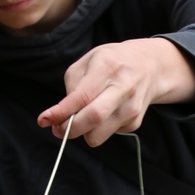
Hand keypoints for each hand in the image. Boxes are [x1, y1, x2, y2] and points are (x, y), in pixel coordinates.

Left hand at [38, 38, 194, 145]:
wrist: (150, 66)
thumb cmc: (113, 61)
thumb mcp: (89, 60)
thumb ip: (73, 84)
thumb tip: (61, 113)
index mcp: (108, 67)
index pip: (82, 96)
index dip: (61, 112)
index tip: (44, 120)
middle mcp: (123, 87)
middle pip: (93, 118)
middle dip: (69, 129)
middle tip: (57, 129)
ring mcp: (131, 107)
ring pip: (99, 134)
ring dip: (82, 133)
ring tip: (78, 121)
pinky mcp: (135, 121)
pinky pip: (108, 134)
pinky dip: (98, 129)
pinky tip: (104, 114)